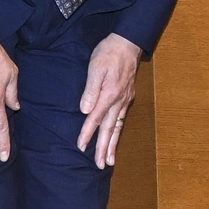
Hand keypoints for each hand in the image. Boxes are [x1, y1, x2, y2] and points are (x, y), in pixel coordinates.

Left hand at [77, 35, 145, 166]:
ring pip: (118, 127)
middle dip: (103, 148)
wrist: (128, 43)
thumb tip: (85, 110)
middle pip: (110, 129)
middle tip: (100, 165)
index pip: (95, 119)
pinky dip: (118, 132)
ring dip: (113, 144)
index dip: (87, 134)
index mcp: (109, 95)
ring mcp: (124, 100)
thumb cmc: (108, 53)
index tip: (81, 147)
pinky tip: (115, 138)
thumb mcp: (95, 67)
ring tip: (109, 160)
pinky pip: (121, 119)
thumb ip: (90, 90)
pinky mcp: (127, 97)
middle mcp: (118, 101)